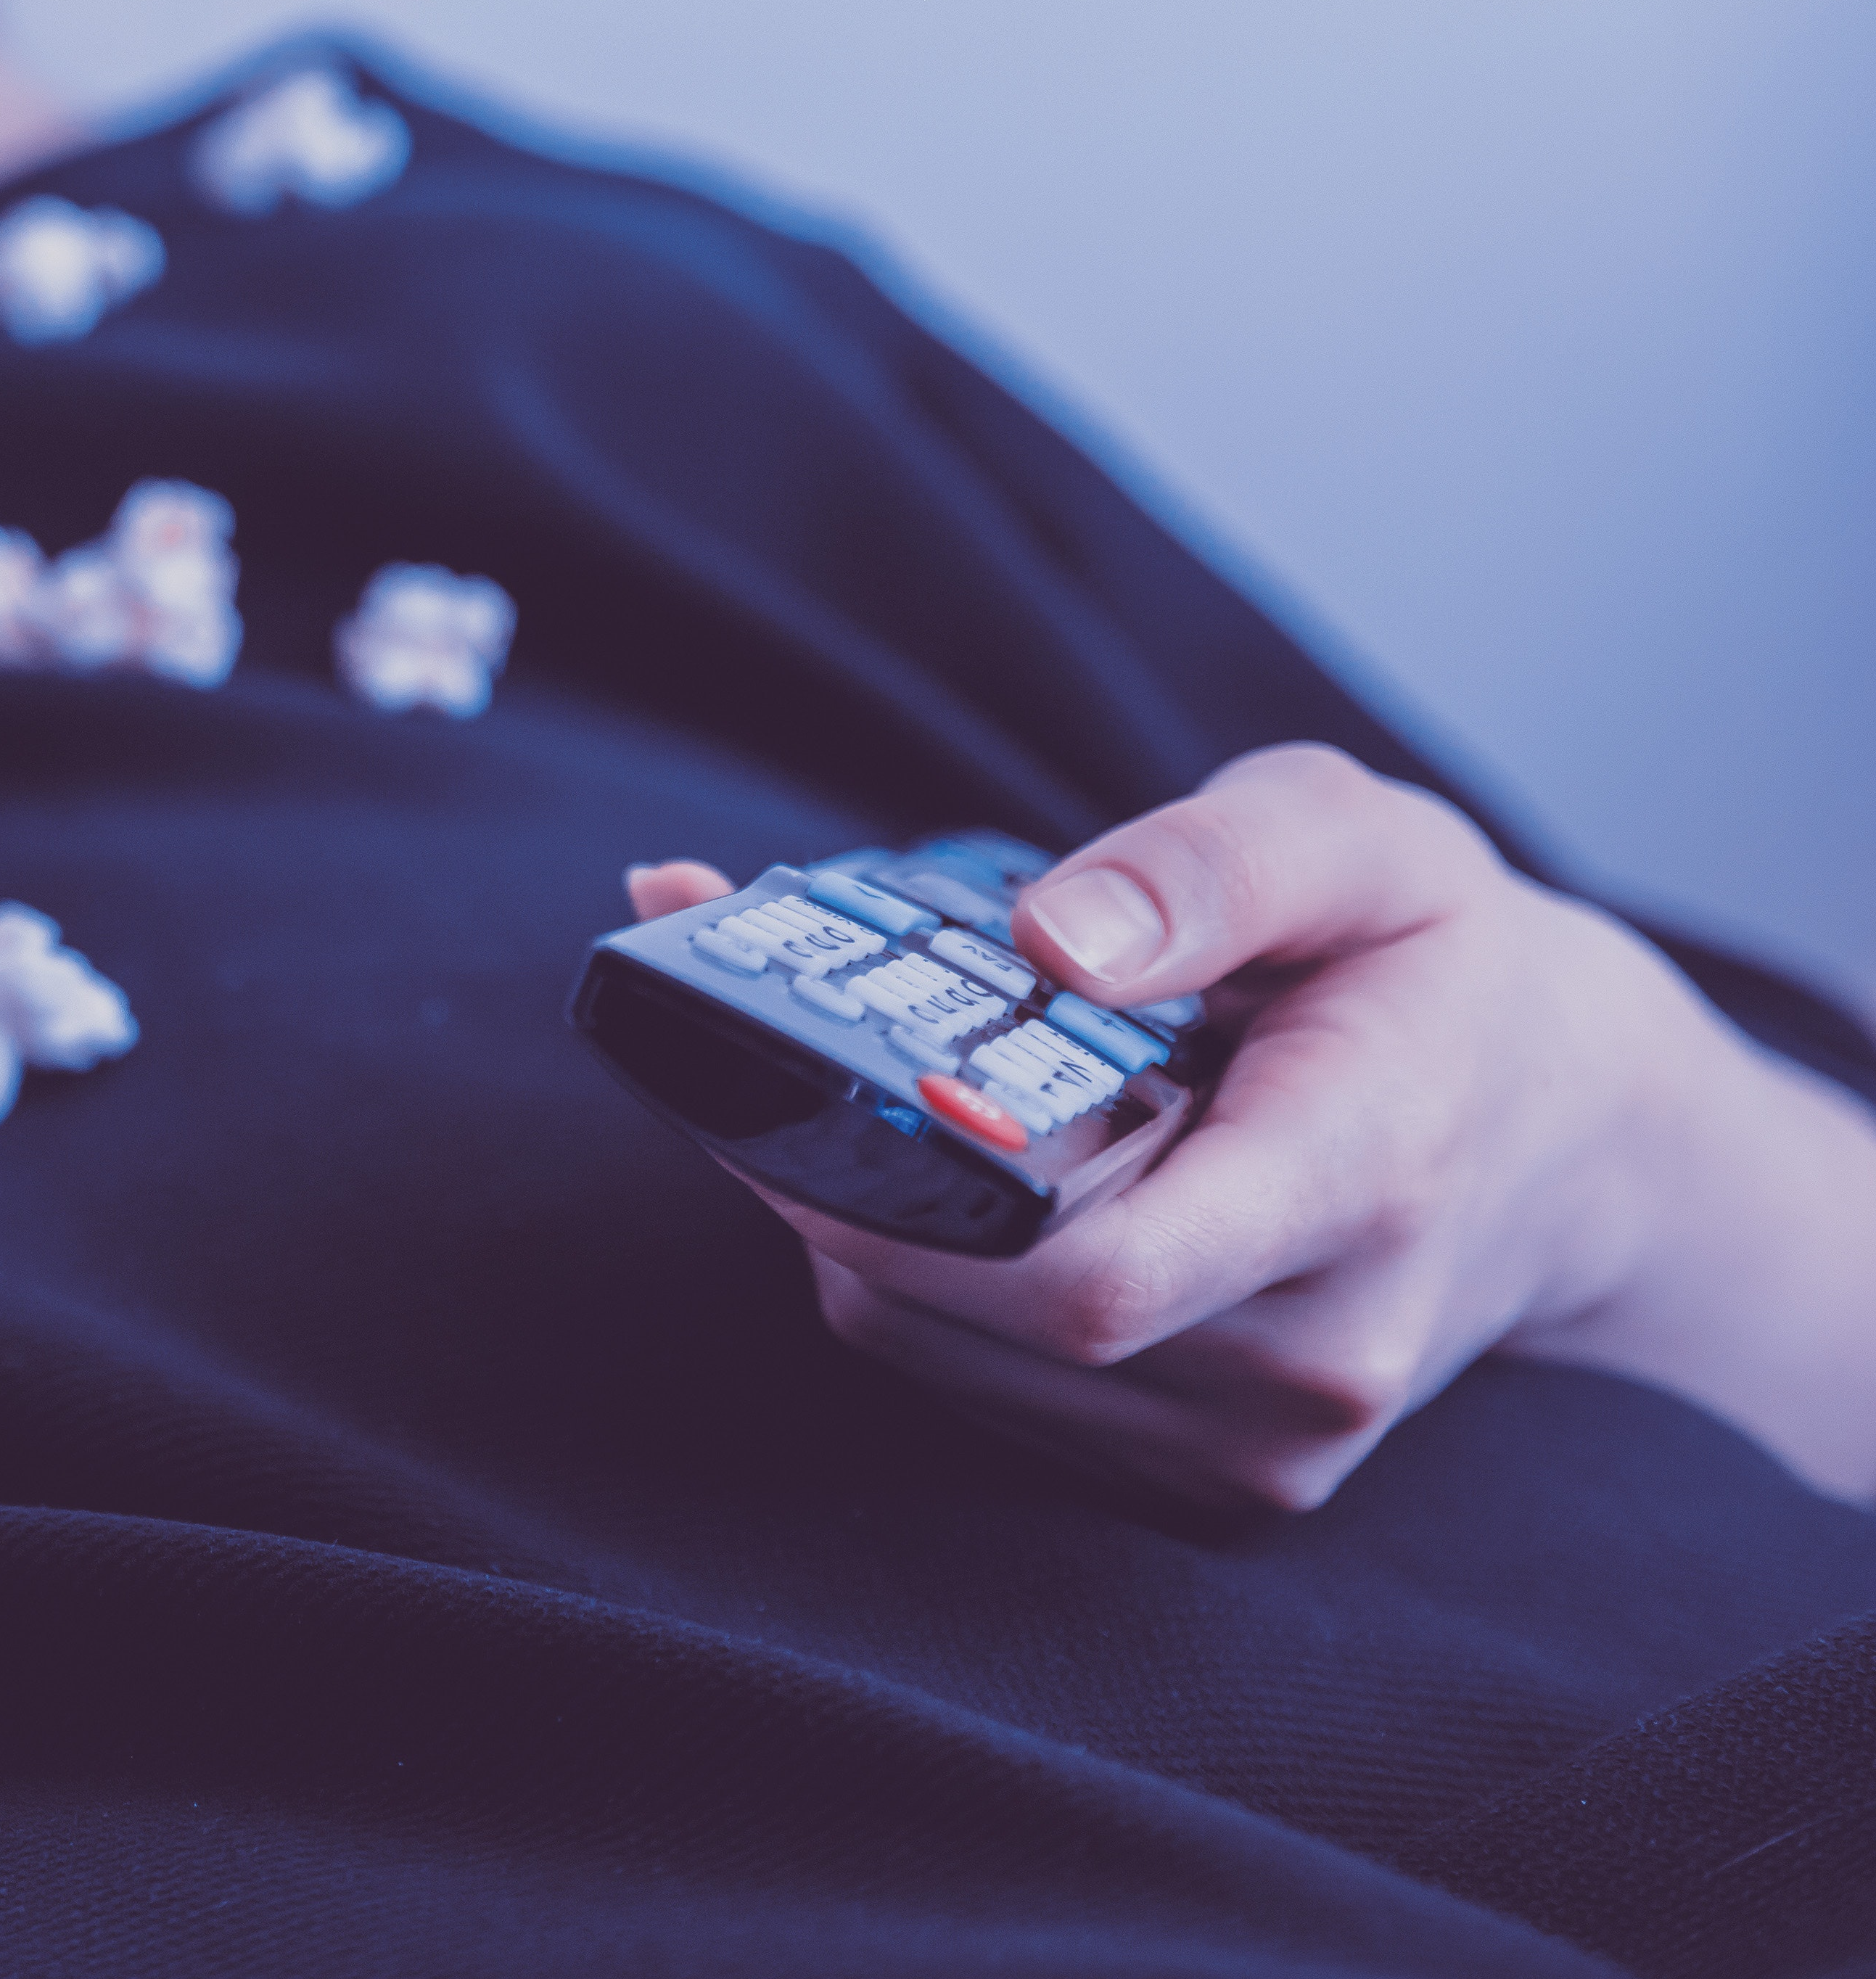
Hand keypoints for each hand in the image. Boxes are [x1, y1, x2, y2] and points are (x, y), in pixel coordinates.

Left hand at [630, 744, 1875, 1511]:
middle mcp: (1316, 1357)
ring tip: (852, 1092)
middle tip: (756, 1045)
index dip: (906, 1208)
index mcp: (1361, 1184)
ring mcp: (1261, 1448)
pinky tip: (930, 1179)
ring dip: (854, 1226)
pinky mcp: (1205, 1482)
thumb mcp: (1361, 840)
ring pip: (946, 1356)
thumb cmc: (1436, 966)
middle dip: (833, 1182)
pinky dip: (911, 1279)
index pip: (1100, 1278)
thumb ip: (1211, 864)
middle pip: (982, 1315)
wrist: (1567, 1136)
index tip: (794, 1094)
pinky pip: (977, 1387)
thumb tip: (1053, 935)